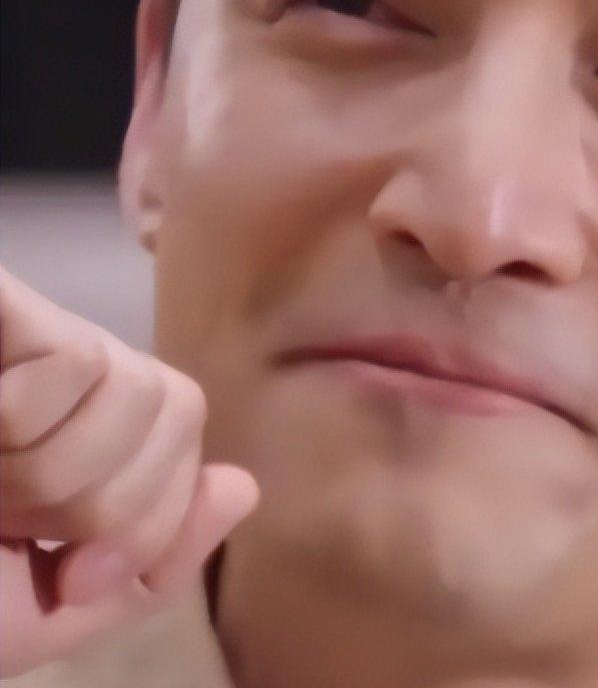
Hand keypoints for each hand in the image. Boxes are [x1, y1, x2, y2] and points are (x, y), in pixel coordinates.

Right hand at [0, 265, 258, 677]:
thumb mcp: (40, 612)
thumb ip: (149, 562)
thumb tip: (244, 486)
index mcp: (90, 437)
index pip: (191, 435)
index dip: (147, 519)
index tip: (60, 566)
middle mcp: (71, 376)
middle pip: (177, 402)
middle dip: (98, 499)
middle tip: (4, 515)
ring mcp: (28, 340)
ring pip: (132, 390)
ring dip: (44, 473)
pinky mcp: (4, 314)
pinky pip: (74, 367)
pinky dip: (15, 428)